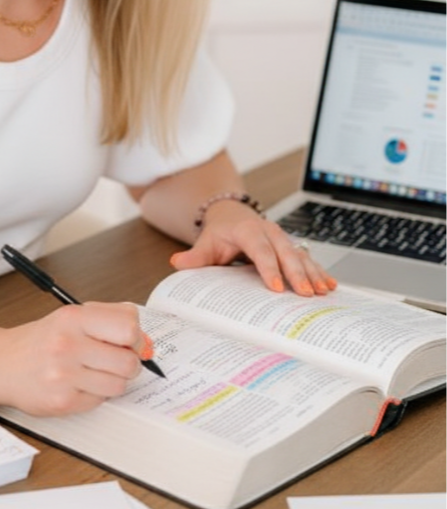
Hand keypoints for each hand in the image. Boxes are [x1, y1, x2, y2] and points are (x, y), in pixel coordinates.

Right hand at [0, 302, 145, 415]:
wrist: (3, 364)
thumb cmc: (43, 339)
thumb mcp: (73, 316)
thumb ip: (111, 318)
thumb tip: (144, 340)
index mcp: (73, 318)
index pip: (128, 327)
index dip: (136, 338)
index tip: (131, 342)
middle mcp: (67, 344)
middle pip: (128, 362)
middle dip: (129, 364)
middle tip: (116, 360)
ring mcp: (64, 376)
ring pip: (119, 385)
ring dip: (113, 381)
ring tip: (93, 372)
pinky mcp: (62, 402)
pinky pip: (101, 401)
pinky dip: (96, 394)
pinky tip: (78, 384)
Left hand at [170, 201, 336, 296]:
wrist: (232, 215)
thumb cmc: (220, 232)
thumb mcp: (206, 242)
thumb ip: (195, 256)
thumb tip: (178, 263)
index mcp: (248, 229)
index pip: (259, 249)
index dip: (268, 267)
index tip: (276, 286)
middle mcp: (269, 231)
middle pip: (285, 252)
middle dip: (297, 273)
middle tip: (305, 293)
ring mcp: (282, 238)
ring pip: (300, 255)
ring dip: (312, 273)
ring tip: (322, 291)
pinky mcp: (291, 246)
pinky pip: (307, 258)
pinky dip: (318, 271)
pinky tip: (329, 284)